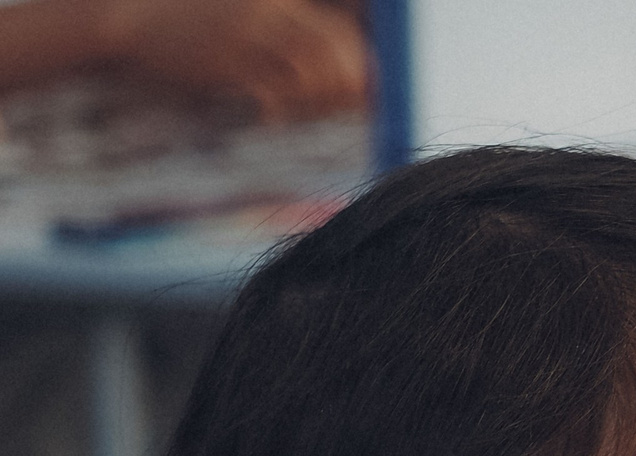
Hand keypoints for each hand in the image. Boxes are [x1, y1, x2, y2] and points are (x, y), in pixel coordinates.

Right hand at [102, 0, 368, 121]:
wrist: (130, 13)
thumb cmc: (192, 20)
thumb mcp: (245, 14)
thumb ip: (287, 31)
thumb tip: (337, 69)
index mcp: (279, 0)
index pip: (341, 34)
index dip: (359, 68)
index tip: (359, 93)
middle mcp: (268, 14)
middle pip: (332, 57)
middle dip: (345, 90)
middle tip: (336, 110)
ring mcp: (245, 38)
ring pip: (308, 76)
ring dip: (315, 103)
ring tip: (300, 112)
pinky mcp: (222, 62)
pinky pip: (272, 94)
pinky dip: (281, 111)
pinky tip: (270, 117)